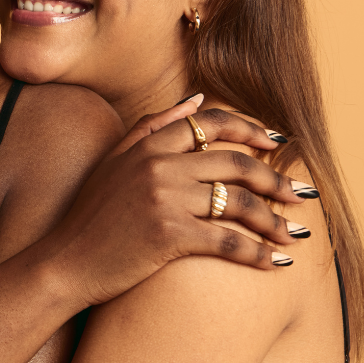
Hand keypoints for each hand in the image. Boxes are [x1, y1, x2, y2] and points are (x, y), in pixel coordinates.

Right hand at [40, 95, 304, 306]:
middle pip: (236, 163)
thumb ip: (152, 125)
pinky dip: (257, 253)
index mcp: (147, 145)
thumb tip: (197, 98)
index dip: (251, 130)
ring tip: (294, 234)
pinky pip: (228, 240)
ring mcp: (164, 198)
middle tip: (300, 194)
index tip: (277, 143)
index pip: (210, 124)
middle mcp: (158, 165)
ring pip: (239, 202)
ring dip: (274, 220)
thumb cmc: (88, 218)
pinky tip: (275, 263)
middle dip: (275, 179)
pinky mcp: (169, 234)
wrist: (63, 263)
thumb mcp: (114, 161)